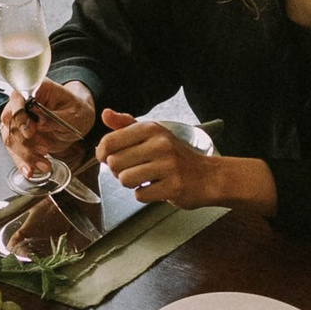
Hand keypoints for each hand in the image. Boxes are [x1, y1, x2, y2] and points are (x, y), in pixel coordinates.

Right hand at [1, 80, 96, 172]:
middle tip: (44, 149)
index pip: (17, 98)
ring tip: (43, 164)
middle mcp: (23, 103)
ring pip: (10, 138)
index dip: (20, 115)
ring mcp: (20, 120)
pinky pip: (15, 150)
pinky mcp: (21, 135)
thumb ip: (55, 117)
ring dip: (25, 155)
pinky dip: (22, 162)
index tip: (31, 131)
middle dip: (25, 141)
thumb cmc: (77, 110)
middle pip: (10, 121)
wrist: (79, 120)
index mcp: (36, 89)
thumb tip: (40, 122)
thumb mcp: (73, 114)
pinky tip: (30, 170)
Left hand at [98, 110, 221, 205]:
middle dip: (119, 171)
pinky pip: (139, 195)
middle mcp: (160, 144)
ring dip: (131, 184)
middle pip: (114, 163)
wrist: (208, 176)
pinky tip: (156, 187)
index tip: (108, 158)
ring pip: (125, 180)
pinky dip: (144, 195)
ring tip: (145, 179)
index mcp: (151, 128)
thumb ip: (126, 125)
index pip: (109, 141)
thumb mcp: (152, 134)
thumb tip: (105, 114)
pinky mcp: (173, 186)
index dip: (102, 154)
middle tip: (134, 169)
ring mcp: (168, 165)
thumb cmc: (175, 156)